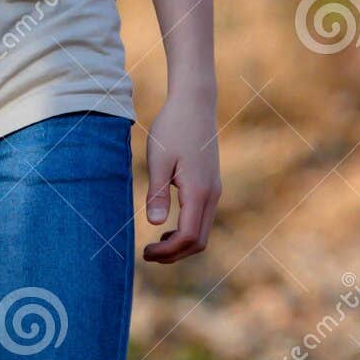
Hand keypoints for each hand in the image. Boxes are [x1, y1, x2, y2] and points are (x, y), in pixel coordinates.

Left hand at [142, 89, 220, 263]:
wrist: (194, 104)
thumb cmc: (172, 128)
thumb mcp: (158, 159)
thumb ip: (158, 192)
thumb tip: (155, 224)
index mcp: (198, 191)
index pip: (188, 237)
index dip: (167, 251)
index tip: (145, 251)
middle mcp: (212, 194)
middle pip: (199, 241)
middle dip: (174, 254)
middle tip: (148, 254)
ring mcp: (214, 190)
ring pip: (203, 232)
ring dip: (181, 244)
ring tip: (156, 245)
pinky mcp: (211, 185)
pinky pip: (202, 218)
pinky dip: (187, 230)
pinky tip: (168, 226)